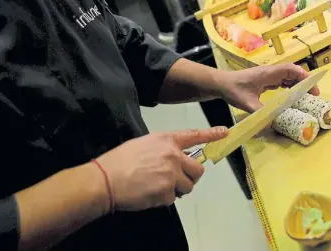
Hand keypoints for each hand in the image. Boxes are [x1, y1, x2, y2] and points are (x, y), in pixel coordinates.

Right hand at [96, 127, 228, 210]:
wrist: (106, 180)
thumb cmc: (120, 161)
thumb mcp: (143, 144)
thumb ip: (163, 149)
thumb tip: (173, 160)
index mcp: (167, 140)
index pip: (194, 135)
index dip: (211, 134)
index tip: (225, 132)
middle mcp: (173, 155)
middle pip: (198, 169)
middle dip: (191, 176)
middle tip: (177, 180)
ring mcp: (172, 174)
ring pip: (188, 186)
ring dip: (178, 189)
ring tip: (158, 187)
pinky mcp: (167, 191)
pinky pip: (173, 198)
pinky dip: (164, 199)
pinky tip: (149, 194)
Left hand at [217, 64, 319, 112]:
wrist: (221, 83)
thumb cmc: (233, 89)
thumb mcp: (246, 102)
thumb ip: (259, 113)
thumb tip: (270, 126)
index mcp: (269, 73)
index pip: (291, 69)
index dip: (303, 76)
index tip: (312, 87)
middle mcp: (271, 72)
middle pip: (293, 73)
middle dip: (305, 82)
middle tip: (314, 96)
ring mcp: (269, 76)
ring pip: (289, 77)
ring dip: (299, 85)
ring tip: (307, 97)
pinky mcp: (267, 80)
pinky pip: (283, 81)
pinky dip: (291, 88)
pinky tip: (294, 97)